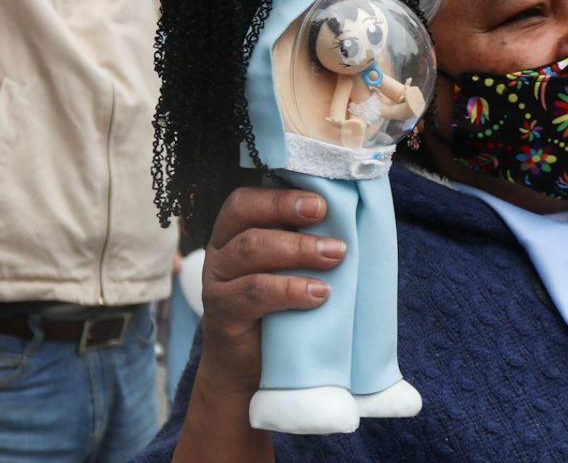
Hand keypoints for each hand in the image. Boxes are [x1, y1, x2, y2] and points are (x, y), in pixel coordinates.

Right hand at [197, 187, 340, 395]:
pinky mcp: (222, 314)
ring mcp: (216, 282)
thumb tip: (350, 216)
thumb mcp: (291, 270)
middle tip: (327, 218)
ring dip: (298, 250)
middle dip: (289, 212)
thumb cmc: (280, 310)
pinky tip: (318, 294)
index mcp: (235, 231)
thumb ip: (305, 242)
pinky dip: (288, 289)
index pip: (247, 199)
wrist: (251, 371)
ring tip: (335, 257)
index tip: (321, 202)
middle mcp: (220, 251)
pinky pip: (252, 292)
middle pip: (246, 218)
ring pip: (250, 250)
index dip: (281, 196)